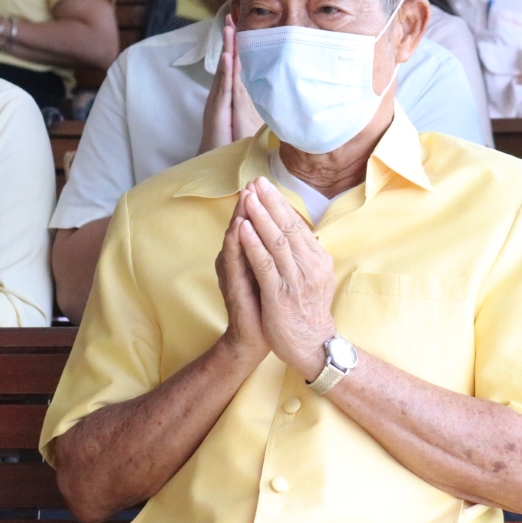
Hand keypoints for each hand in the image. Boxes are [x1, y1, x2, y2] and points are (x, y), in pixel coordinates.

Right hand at [199, 16, 262, 153]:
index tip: (242, 26)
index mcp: (230, 94)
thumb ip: (258, 106)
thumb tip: (274, 95)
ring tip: (229, 29)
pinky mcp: (218, 111)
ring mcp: (218, 101)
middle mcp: (222, 94)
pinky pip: (223, 88)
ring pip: (224, 70)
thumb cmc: (232, 142)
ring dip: (227, 49)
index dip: (239, 46)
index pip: (236, 66)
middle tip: (232, 16)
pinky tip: (228, 57)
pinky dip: (225, 72)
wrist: (216, 160)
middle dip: (231, 40)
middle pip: (228, 62)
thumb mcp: (249, 119)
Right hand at [215, 189, 270, 365]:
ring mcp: (232, 272)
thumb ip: (273, 253)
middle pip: (244, 225)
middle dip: (251, 203)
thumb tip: (288, 232)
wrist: (254, 340)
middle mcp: (237, 260)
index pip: (256, 225)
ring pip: (236, 238)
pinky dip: (237, 242)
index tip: (267, 184)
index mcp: (249, 256)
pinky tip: (240, 227)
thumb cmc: (265, 306)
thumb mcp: (272, 275)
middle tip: (256, 182)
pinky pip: (234, 260)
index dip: (262, 205)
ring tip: (246, 196)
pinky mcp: (233, 286)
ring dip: (241, 216)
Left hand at [236, 177, 335, 380]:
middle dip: (270, 202)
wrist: (311, 346)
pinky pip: (265, 264)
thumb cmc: (308, 311)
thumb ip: (304, 255)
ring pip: (276, 241)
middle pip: (287, 226)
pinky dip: (254, 244)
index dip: (279, 203)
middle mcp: (309, 266)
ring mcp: (295, 280)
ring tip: (247, 197)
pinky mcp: (279, 295)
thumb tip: (294, 230)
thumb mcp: (313, 278)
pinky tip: (243, 228)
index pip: (296, 225)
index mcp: (317, 260)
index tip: (265, 186)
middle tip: (256, 182)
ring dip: (260, 217)